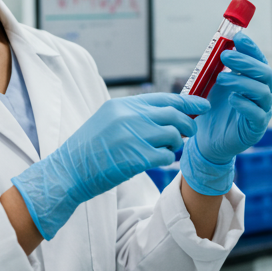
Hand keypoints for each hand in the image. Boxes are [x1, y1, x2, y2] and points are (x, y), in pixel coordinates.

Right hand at [12, 92, 209, 238]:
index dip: (188, 102)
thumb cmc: (89, 149)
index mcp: (123, 105)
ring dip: (174, 144)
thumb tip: (169, 114)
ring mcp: (133, 137)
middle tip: (188, 133)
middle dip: (187, 124)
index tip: (203, 105)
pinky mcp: (136, 158)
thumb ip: (135, 115)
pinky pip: (166, 156)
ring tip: (164, 149)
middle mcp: (129, 117)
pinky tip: (156, 160)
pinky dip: (165, 159)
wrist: (69, 171)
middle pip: (174, 115)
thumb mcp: (108, 120)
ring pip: (173, 135)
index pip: (164, 98)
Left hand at [180, 35, 271, 195]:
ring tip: (221, 77)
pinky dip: (245, 104)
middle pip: (265, 73)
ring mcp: (262, 111)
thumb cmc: (213, 109)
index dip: (252, 48)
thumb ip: (219, 67)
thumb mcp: (214, 84)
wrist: (207, 139)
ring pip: (262, 92)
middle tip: (225, 56)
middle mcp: (263, 94)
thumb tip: (220, 44)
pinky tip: (232, 99)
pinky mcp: (256, 128)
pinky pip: (257, 114)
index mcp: (255, 81)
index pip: (259, 60)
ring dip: (242, 81)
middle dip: (246, 62)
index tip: (239, 37)